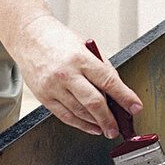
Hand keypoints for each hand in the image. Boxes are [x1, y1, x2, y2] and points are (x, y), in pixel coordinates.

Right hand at [4, 13, 142, 137]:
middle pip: (93, 103)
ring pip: (79, 113)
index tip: (135, 107)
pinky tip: (90, 126)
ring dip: (96, 123)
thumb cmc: (58, 40)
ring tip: (106, 128)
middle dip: (109, 119)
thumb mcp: (85, 46)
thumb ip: (102, 67)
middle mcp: (67, 74)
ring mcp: (54, 87)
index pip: (108, 82)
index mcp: (81, 58)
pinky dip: (80, 124)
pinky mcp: (44, 97)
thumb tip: (117, 88)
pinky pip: (65, 116)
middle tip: (118, 128)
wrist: (29, 36)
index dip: (125, 97)